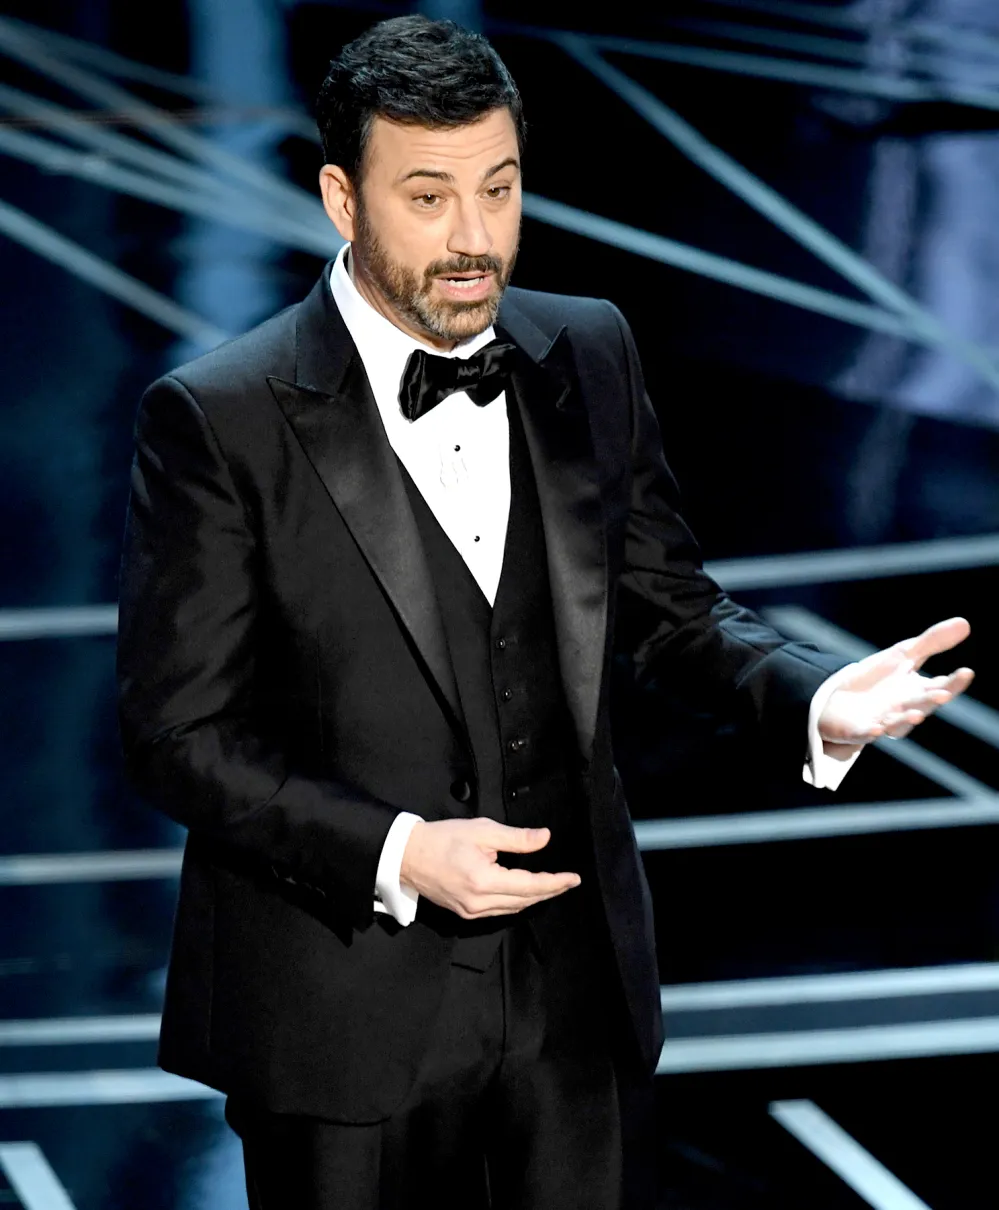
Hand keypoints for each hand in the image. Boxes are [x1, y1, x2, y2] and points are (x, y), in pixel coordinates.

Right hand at [399, 817, 580, 919]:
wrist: (406, 856)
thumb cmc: (443, 838)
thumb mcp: (481, 830)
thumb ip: (515, 838)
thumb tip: (545, 838)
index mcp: (484, 880)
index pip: (530, 885)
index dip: (555, 882)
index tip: (574, 878)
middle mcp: (479, 903)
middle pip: (525, 901)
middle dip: (549, 891)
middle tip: (568, 882)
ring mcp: (471, 912)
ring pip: (513, 909)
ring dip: (534, 898)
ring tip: (552, 886)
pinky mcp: (465, 914)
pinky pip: (499, 912)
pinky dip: (516, 902)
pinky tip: (525, 892)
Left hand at [818, 617, 974, 758]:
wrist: (841, 697)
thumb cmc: (878, 677)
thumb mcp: (904, 655)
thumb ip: (932, 642)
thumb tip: (965, 623)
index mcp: (918, 691)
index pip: (941, 686)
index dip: (954, 682)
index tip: (966, 672)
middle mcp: (905, 710)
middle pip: (921, 705)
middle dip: (931, 700)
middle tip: (943, 694)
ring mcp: (883, 722)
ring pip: (898, 724)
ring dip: (906, 720)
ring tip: (916, 715)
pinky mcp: (859, 730)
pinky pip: (866, 733)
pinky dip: (871, 733)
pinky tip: (876, 729)